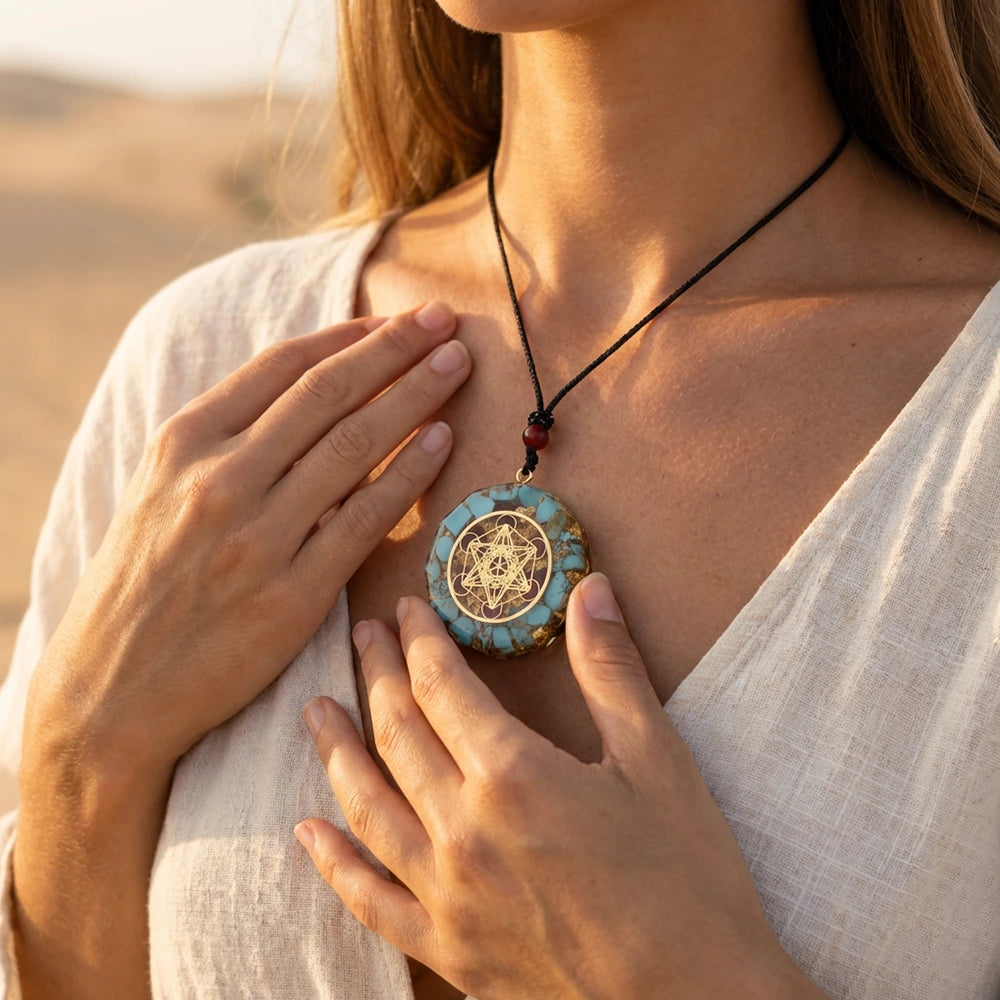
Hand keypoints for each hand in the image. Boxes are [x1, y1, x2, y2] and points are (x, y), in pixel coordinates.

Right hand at [23, 301, 470, 769]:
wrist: (112, 688)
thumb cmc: (142, 580)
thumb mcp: (159, 487)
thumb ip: (225, 436)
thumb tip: (308, 387)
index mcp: (183, 441)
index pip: (283, 366)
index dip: (350, 336)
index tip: (396, 321)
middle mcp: (219, 478)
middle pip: (328, 393)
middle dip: (396, 350)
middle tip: (445, 321)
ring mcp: (257, 536)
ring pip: (354, 446)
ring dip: (415, 396)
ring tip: (457, 365)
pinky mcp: (292, 596)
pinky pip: (365, 520)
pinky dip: (408, 474)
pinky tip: (441, 442)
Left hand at [297, 573, 823, 999]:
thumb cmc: (685, 878)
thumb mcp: (658, 761)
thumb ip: (611, 670)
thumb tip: (590, 588)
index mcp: (512, 774)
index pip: (441, 687)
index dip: (419, 640)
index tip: (407, 609)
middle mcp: (462, 830)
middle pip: (398, 732)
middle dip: (376, 674)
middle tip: (360, 635)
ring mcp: (446, 895)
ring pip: (367, 805)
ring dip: (336, 751)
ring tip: (316, 710)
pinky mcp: (447, 950)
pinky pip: (369, 900)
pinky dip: (334, 862)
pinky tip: (309, 832)